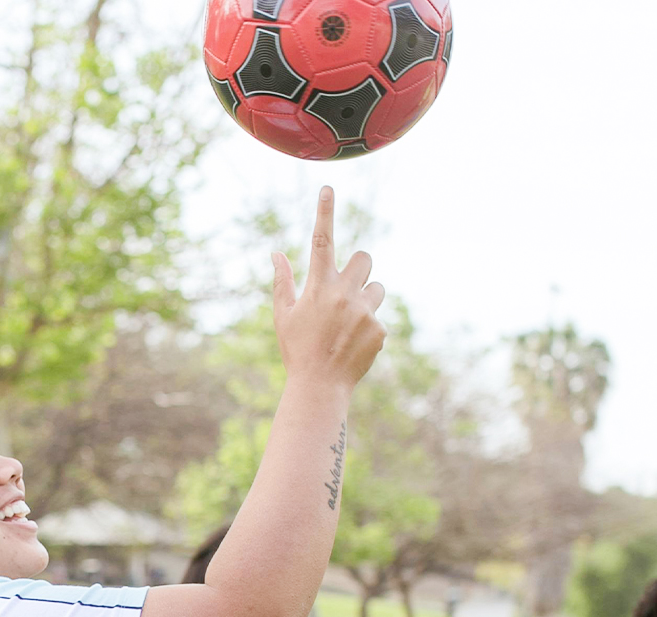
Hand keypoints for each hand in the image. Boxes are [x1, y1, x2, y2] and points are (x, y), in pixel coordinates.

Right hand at [272, 187, 385, 391]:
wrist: (320, 388)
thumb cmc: (297, 350)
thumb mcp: (284, 316)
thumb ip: (283, 281)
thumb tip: (276, 253)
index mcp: (318, 287)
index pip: (322, 240)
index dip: (325, 213)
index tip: (328, 189)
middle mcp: (344, 294)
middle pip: (365, 257)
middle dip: (359, 268)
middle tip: (347, 289)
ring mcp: (365, 312)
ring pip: (377, 287)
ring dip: (366, 299)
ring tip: (349, 324)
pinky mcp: (380, 330)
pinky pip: (378, 319)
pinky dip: (368, 330)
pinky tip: (354, 346)